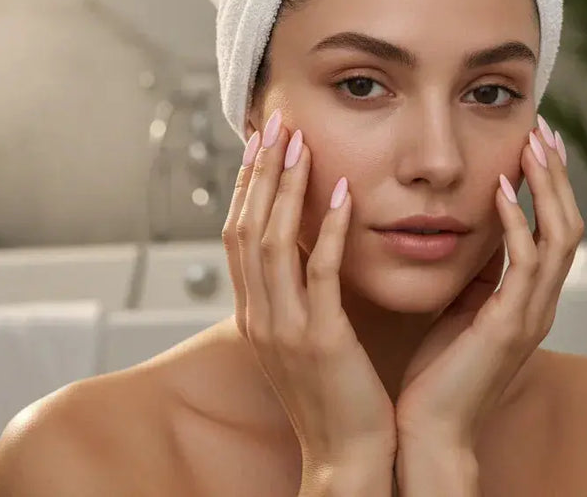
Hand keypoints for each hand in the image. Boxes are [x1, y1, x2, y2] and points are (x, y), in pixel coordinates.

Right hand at [222, 109, 396, 468]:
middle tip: (276, 125)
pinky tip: (342, 194)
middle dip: (260, 173)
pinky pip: (320, 273)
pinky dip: (328, 229)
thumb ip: (297, 297)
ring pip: (273, 242)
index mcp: (254, 316)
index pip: (238, 237)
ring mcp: (286, 329)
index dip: (248, 187)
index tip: (262, 145)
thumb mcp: (302, 342)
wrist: (347, 462)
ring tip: (301, 143)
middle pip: (246, 228)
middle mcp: (259, 317)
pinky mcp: (322, 339)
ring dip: (286, 187)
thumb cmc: (335, 401)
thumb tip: (306, 252)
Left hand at [393, 118, 583, 448]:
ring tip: (532, 144)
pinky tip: (501, 191)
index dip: (548, 185)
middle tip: (543, 127)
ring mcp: (530, 316)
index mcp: (527, 302)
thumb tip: (469, 235)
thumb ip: (475, 278)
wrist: (429, 431)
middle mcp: (539, 306)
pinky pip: (525, 265)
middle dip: (557, 174)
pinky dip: (517, 223)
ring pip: (559, 238)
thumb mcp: (459, 313)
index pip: (552, 230)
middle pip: (568, 224)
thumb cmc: (437, 377)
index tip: (534, 142)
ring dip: (547, 187)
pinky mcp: (510, 327)